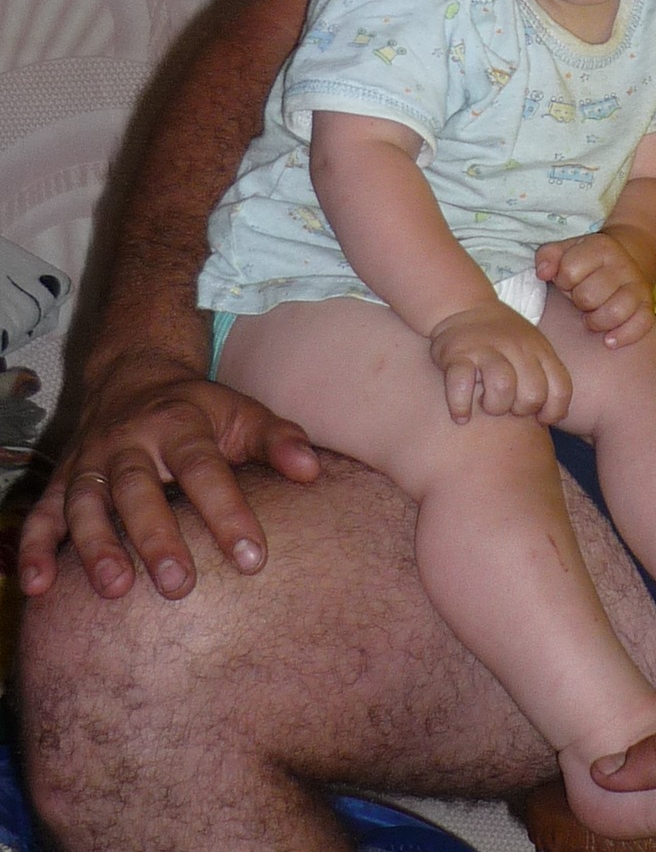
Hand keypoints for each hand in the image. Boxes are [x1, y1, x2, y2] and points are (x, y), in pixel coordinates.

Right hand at [17, 347, 320, 602]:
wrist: (132, 373)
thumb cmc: (197, 409)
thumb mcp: (240, 411)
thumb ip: (276, 439)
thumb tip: (312, 470)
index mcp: (179, 424)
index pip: (204, 469)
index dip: (228, 512)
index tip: (252, 558)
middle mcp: (129, 442)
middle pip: (139, 489)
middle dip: (157, 537)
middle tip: (178, 585)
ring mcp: (90, 461)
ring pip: (87, 503)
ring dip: (95, 546)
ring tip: (114, 589)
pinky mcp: (62, 480)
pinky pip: (42, 513)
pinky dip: (35, 548)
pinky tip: (36, 587)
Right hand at [427, 302, 572, 423]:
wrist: (463, 306)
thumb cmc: (503, 340)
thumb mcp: (533, 349)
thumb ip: (548, 376)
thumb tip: (559, 415)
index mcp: (539, 349)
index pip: (561, 389)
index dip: (553, 412)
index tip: (538, 416)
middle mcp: (517, 347)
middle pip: (533, 394)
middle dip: (520, 411)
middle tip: (507, 405)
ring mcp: (486, 348)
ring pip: (502, 388)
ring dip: (494, 406)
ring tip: (486, 404)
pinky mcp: (457, 353)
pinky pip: (461, 385)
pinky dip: (461, 406)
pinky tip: (462, 414)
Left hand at [536, 230, 654, 344]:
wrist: (628, 258)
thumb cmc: (588, 262)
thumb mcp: (566, 250)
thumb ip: (547, 256)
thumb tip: (543, 272)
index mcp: (600, 247)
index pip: (569, 271)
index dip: (563, 280)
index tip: (568, 280)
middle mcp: (623, 264)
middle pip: (588, 296)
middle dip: (579, 301)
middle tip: (582, 298)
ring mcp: (638, 285)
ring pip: (614, 313)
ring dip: (596, 321)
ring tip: (592, 316)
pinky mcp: (648, 305)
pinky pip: (640, 325)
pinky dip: (622, 336)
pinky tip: (608, 339)